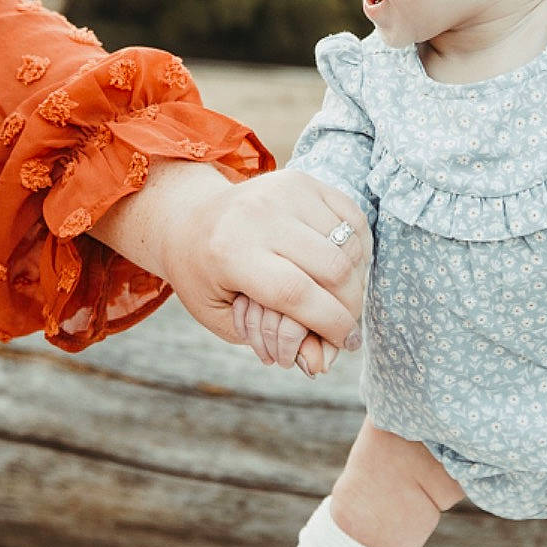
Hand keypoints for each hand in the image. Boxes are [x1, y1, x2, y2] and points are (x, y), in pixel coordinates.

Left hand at [93, 162, 369, 370]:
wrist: (188, 218)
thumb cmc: (204, 277)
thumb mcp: (222, 318)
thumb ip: (270, 342)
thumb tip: (319, 366)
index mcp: (230, 253)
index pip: (296, 294)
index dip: (329, 324)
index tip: (345, 343)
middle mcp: (258, 216)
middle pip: (331, 269)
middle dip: (351, 306)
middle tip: (350, 328)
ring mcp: (283, 191)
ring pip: (348, 243)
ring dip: (357, 279)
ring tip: (347, 300)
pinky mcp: (302, 180)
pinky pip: (351, 217)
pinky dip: (358, 248)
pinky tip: (348, 268)